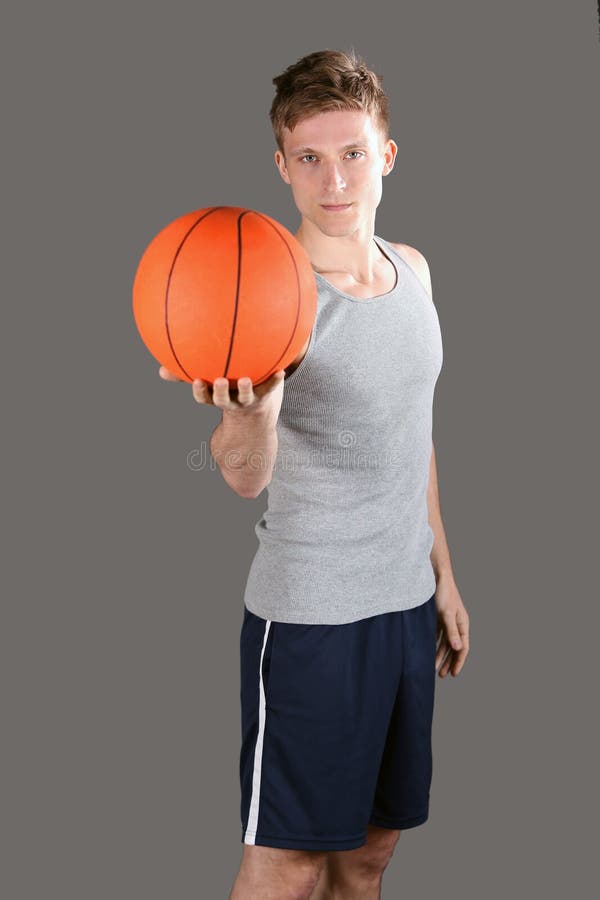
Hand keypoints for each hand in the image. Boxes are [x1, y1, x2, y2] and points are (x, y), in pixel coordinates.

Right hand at [158, 366, 286, 413]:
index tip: (197, 380)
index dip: (201, 391)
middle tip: (219, 380)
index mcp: (216, 397)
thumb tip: (159, 370)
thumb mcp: (206, 385)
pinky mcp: (264, 396)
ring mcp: (247, 400)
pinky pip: (270, 388)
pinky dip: (275, 381)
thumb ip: (185, 375)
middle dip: (221, 392)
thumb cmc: (225, 392)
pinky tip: (280, 371)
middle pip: (223, 400)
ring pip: (245, 397)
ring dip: (246, 390)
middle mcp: (231, 401)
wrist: (253, 415)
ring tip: (247, 379)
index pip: (205, 398)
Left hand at [434, 577, 469, 677]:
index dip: (459, 662)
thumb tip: (458, 648)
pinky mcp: (438, 617)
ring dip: (440, 655)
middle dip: (448, 662)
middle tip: (442, 675)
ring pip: (444, 643)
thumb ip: (451, 631)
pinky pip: (437, 636)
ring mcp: (447, 621)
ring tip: (434, 667)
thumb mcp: (447, 614)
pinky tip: (428, 651)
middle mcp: (456, 624)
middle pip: (454, 648)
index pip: (463, 648)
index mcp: (462, 624)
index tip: (453, 674)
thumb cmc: (444, 593)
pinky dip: (433, 645)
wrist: (436, 576)